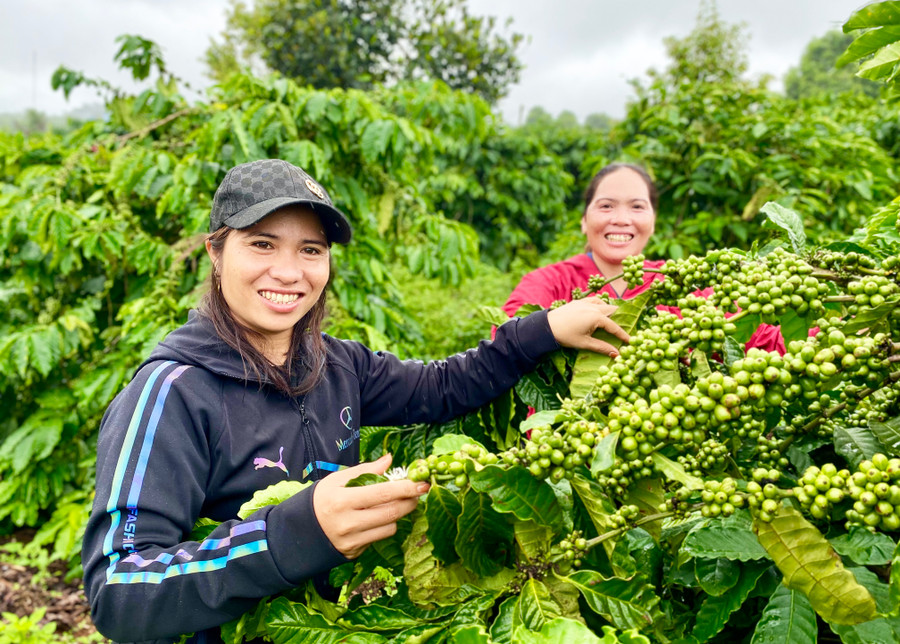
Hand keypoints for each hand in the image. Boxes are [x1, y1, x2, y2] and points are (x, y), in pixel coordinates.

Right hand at [313, 454, 428, 558]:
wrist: (301, 531)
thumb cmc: (321, 500)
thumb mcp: (337, 480)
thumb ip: (365, 470)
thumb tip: (389, 459)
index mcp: (342, 501)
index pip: (382, 494)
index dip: (405, 488)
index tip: (422, 483)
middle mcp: (348, 523)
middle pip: (391, 513)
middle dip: (410, 501)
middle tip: (418, 491)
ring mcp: (352, 541)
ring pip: (390, 528)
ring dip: (399, 514)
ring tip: (397, 502)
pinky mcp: (355, 552)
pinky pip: (380, 538)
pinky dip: (385, 526)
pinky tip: (379, 517)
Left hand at [546, 298, 628, 354]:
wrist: (546, 326)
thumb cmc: (565, 336)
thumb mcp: (585, 343)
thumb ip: (602, 347)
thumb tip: (616, 354)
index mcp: (596, 317)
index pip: (614, 327)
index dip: (623, 334)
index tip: (630, 341)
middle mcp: (593, 307)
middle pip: (612, 310)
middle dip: (619, 318)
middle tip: (625, 326)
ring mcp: (585, 302)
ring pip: (603, 303)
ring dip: (609, 309)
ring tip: (613, 318)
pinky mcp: (578, 301)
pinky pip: (593, 299)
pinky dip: (599, 304)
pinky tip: (598, 309)